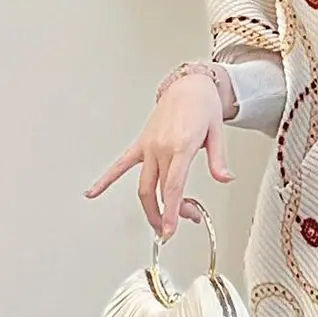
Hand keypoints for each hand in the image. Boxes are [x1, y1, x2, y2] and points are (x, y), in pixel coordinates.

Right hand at [84, 70, 231, 239]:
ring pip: (143, 185)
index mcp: (180, 146)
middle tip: (181, 224)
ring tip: (158, 223)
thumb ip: (219, 160)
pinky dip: (106, 179)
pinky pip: (121, 164)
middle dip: (169, 213)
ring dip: (150, 208)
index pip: (173, 186)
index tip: (169, 230)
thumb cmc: (202, 106)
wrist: (188, 86)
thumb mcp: (218, 133)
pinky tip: (93, 192)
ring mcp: (148, 146)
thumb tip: (225, 178)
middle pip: (159, 190)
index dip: (171, 212)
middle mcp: (160, 147)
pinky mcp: (141, 144)